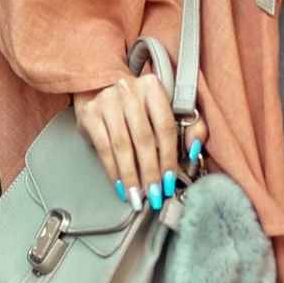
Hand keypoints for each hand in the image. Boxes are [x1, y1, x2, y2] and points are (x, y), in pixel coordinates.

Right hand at [72, 68, 207, 210]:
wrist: (102, 89)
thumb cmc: (140, 105)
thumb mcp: (166, 107)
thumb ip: (190, 125)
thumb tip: (194, 147)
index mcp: (152, 87)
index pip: (165, 126)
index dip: (168, 156)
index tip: (170, 180)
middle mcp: (129, 90)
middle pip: (143, 138)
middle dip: (150, 171)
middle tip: (154, 193)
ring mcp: (107, 101)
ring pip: (122, 145)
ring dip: (130, 175)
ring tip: (136, 195)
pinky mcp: (90, 114)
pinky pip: (103, 147)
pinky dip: (112, 170)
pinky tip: (120, 184)